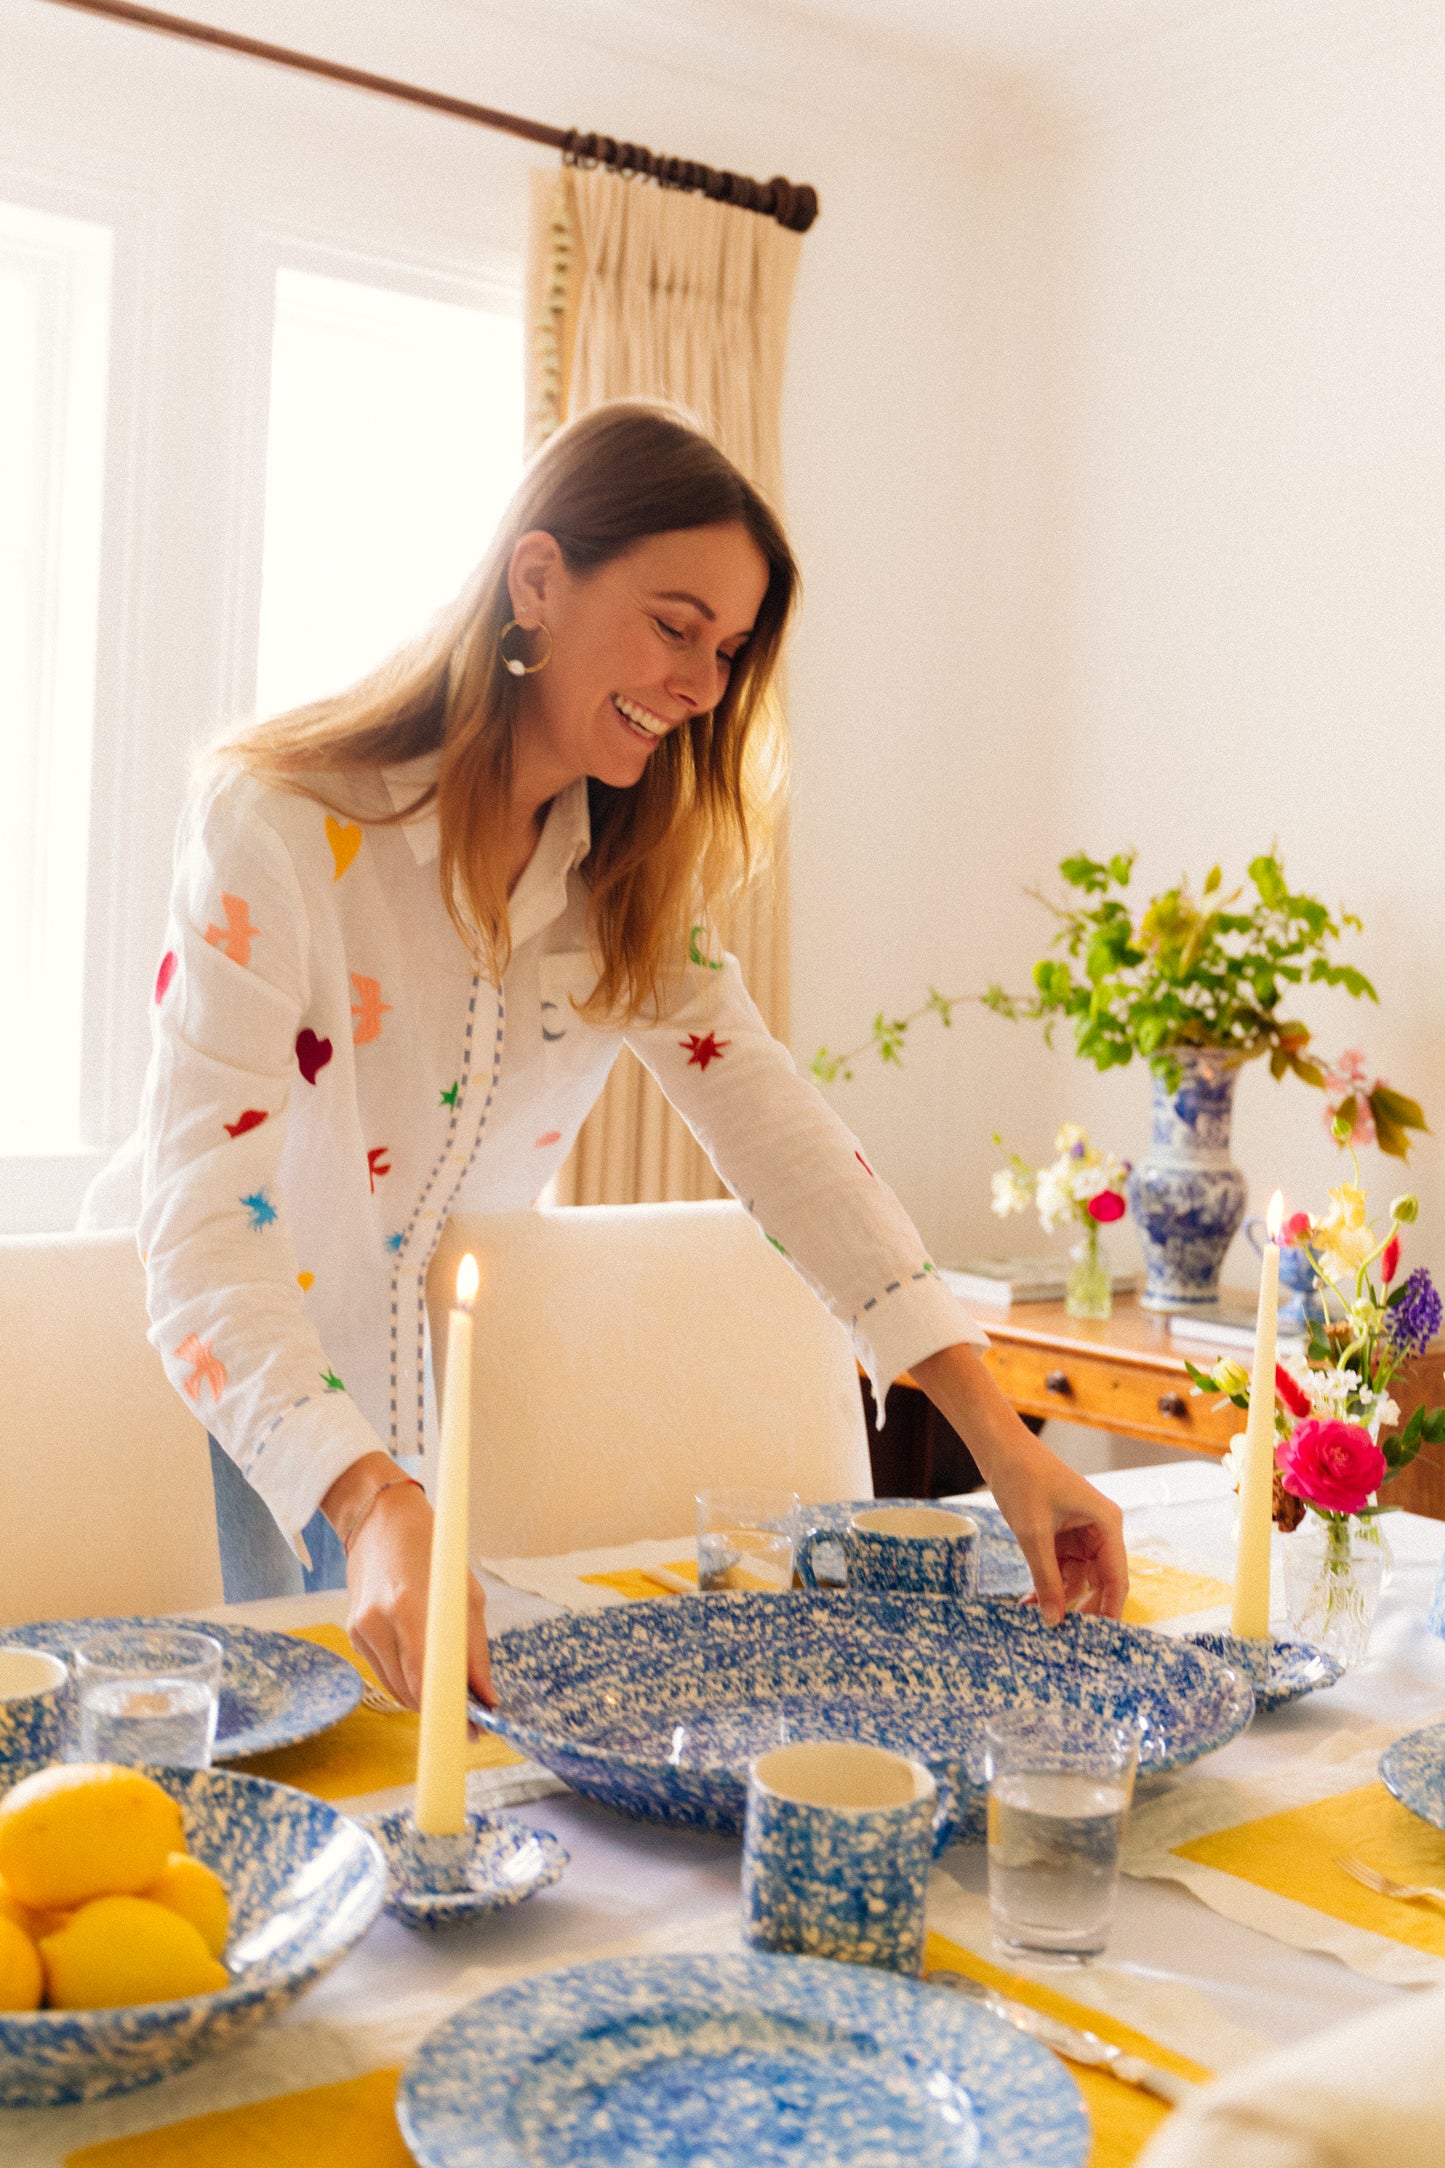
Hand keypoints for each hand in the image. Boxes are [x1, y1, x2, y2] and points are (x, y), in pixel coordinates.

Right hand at [320, 1453, 495, 1709]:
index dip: (451, 1709)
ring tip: (453, 1694)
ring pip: (396, 1689)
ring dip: (426, 1698)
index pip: (427, 1678)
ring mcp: (360, 1629)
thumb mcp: (465, 1590)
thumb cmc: (430, 1546)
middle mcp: (379, 1621)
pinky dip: (407, 1680)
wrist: (377, 1517)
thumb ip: (474, 1648)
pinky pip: (384, 1674)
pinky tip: (424, 1670)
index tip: (472, 1727)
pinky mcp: (353, 1634)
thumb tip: (485, 1696)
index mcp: (410, 1604)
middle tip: (471, 1716)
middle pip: (411, 1691)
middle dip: (443, 1708)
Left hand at [908, 1343, 1127, 1624]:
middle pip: (1100, 1581)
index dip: (1109, 1612)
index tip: (1097, 1643)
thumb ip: (1046, 1579)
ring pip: (1078, 1578)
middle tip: (1062, 1636)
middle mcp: (1101, 1529)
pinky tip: (1029, 1601)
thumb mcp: (1033, 1534)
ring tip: (1034, 1618)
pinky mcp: (1062, 1533)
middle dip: (1079, 1607)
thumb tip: (1053, 1620)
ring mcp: (1082, 1532)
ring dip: (1058, 1597)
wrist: (1000, 1448)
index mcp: (1107, 1523)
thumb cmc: (1023, 1479)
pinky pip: (1061, 1566)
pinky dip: (1047, 1582)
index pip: (1117, 1578)